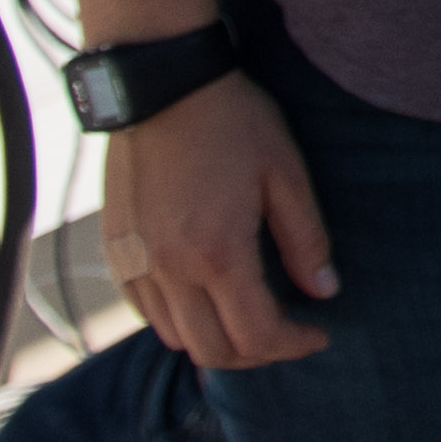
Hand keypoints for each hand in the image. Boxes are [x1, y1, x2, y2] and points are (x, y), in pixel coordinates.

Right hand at [103, 71, 331, 368]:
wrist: (163, 88)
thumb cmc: (233, 122)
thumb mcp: (286, 173)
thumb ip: (305, 238)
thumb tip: (324, 290)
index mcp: (216, 252)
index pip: (256, 333)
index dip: (293, 344)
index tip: (318, 334)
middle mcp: (169, 269)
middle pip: (213, 350)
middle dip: (258, 353)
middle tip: (288, 333)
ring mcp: (136, 264)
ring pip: (175, 337)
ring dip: (216, 340)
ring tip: (250, 316)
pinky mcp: (116, 252)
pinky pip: (145, 311)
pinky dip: (179, 319)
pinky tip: (207, 296)